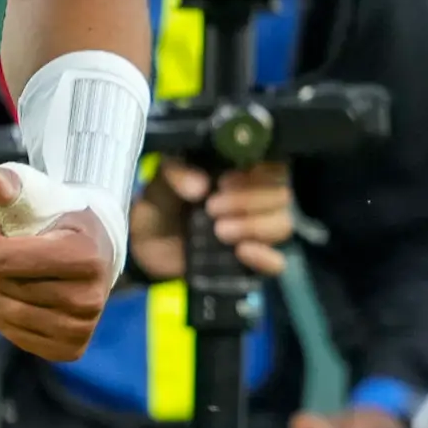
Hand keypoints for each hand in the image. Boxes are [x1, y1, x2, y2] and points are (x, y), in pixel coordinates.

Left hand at [0, 160, 120, 361]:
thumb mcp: (35, 194)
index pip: (3, 260)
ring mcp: (82, 327)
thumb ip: (5, 184)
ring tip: (11, 272)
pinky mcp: (72, 348)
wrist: (98, 248)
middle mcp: (89, 298)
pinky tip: (19, 295)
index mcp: (85, 256)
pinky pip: (14, 336)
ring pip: (3, 313)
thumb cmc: (59, 217)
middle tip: (4, 251)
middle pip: (1, 287)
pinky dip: (6, 315)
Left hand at [129, 159, 294, 281]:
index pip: (274, 165)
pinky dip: (265, 257)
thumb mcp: (160, 184)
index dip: (259, 172)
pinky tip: (241, 252)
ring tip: (220, 231)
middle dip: (249, 201)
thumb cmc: (158, 208)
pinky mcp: (251, 263)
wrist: (145, 249)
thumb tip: (200, 186)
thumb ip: (175, 175)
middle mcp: (256, 200)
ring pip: (282, 224)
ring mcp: (257, 232)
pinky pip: (277, 262)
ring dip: (255, 226)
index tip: (225, 181)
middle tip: (212, 208)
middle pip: (282, 195)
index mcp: (240, 173)